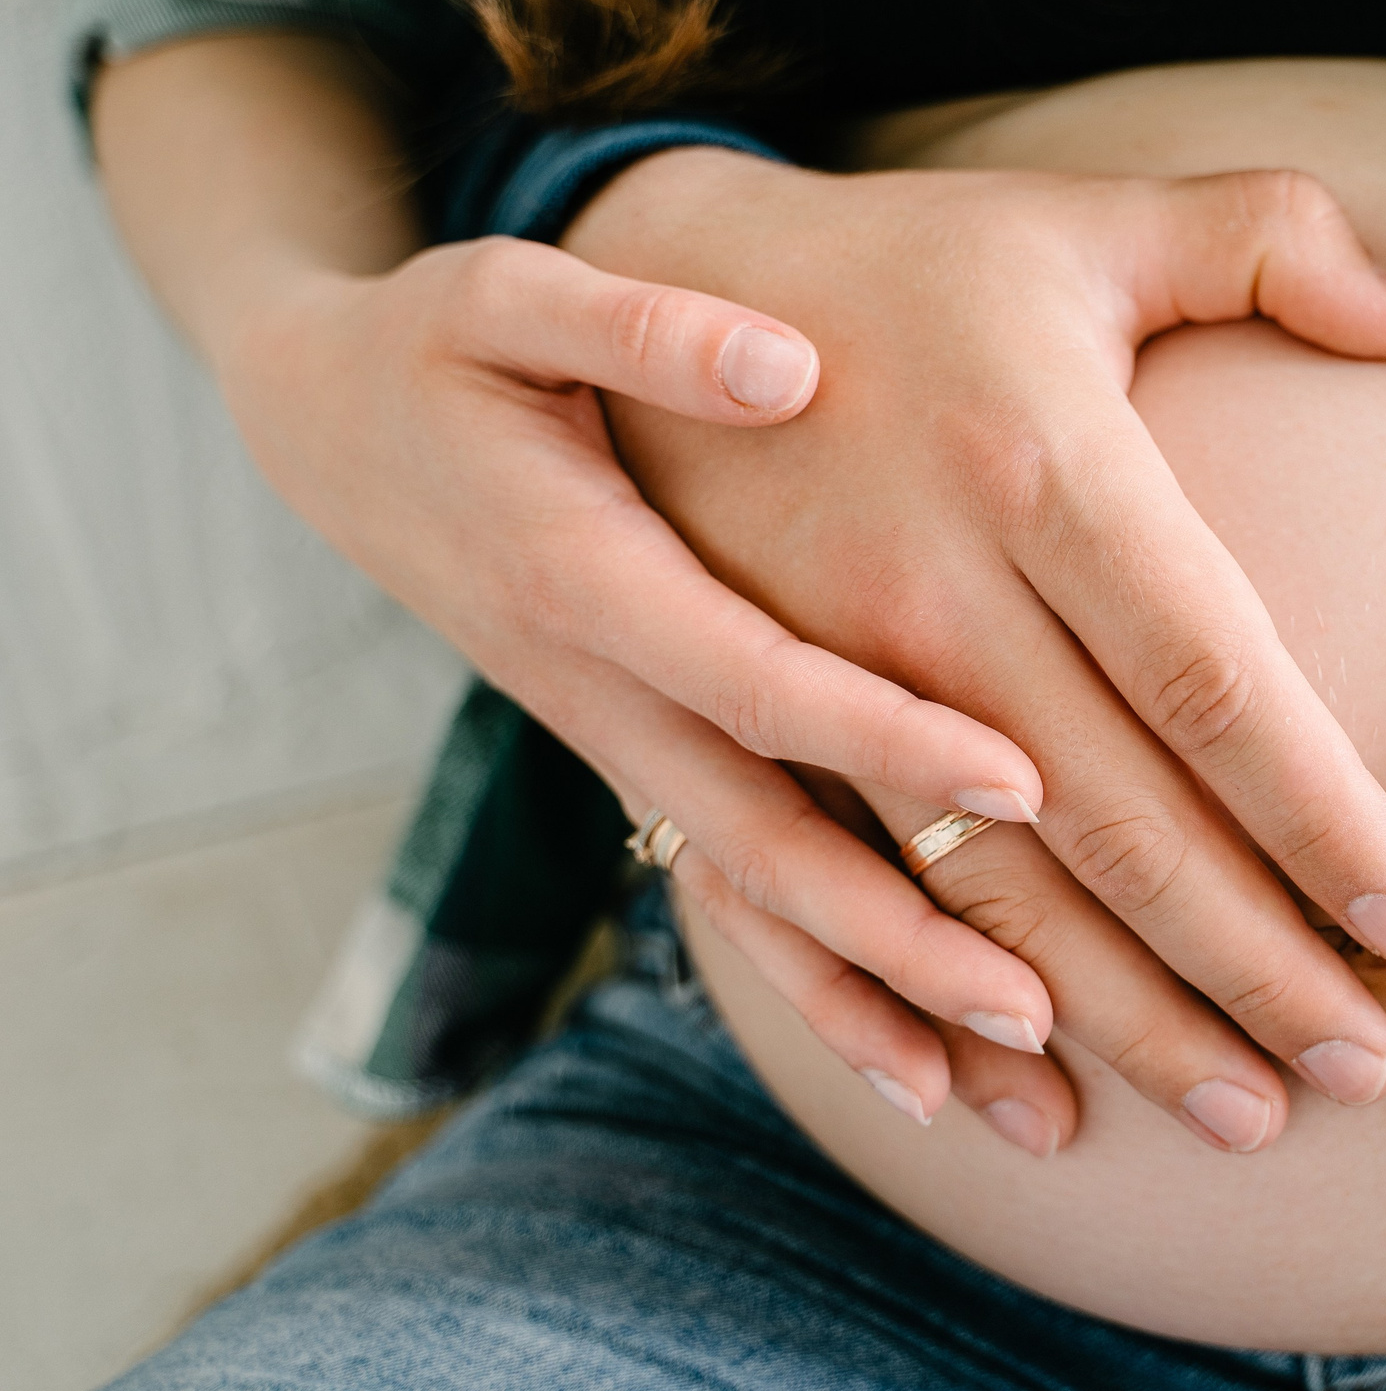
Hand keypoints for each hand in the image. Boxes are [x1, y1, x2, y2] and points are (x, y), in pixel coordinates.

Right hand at [222, 234, 1088, 1144]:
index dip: (882, 735)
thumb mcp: (509, 299)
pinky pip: (728, 897)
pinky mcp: (640, 758)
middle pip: (762, 839)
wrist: (331, 431)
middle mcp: (603, 688)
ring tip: (1022, 1091)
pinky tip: (927, 1077)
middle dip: (903, 935)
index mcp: (589, 572)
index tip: (1025, 777)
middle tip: (1050, 1011)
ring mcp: (619, 741)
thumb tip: (788, 366)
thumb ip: (639, 329)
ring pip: (753, 898)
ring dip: (880, 1001)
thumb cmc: (447, 347)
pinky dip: (818, 990)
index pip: (757, 675)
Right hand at [583, 150, 1385, 1152]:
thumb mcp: (1089, 220)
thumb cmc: (915, 264)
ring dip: (1118, 1025)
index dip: (1316, 815)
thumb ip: (1270, 239)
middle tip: (1366, 1069)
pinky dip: (911, 1023)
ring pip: (985, 898)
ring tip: (1244, 1117)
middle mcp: (925, 591)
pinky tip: (1015, 1112)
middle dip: (1248, 966)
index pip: (1210, 681)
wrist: (646, 277)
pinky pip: (816, 910)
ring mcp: (813, 678)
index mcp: (1038, 465)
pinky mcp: (727, 728)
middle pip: (1115, 826)